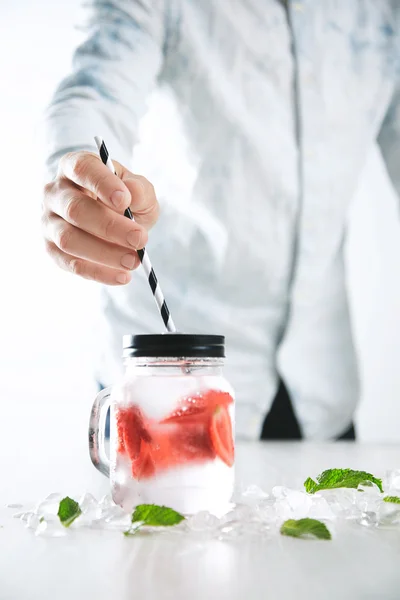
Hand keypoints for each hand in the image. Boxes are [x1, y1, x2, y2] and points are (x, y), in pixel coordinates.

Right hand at [42, 151, 158, 284]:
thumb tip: (131, 192)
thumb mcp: (138, 189)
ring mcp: (49, 221)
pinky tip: (122, 276)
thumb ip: (139, 190)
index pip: (83, 169)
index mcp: (75, 166)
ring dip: (104, 253)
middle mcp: (56, 192)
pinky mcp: (51, 248)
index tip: (125, 200)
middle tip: (139, 239)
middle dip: (110, 227)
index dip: (102, 184)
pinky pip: (71, 263)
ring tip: (133, 261)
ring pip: (69, 239)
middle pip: (75, 209)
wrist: (109, 217)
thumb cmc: (123, 198)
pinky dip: (98, 272)